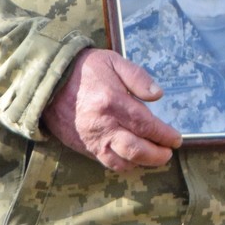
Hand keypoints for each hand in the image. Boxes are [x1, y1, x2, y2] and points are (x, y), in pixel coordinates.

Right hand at [43, 48, 181, 171]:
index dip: (164, 135)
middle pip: (136, 149)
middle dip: (157, 155)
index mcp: (112, 101)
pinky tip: (132, 157)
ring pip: (122, 162)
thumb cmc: (85, 69)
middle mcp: (102, 124)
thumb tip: (157, 94)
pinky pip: (106, 162)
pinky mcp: (83, 146)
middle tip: (168, 152)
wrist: (48, 80)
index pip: (145, 124)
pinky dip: (123, 164)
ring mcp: (91, 139)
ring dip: (142, 163)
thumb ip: (137, 76)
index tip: (176, 139)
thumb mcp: (113, 61)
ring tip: (153, 156)